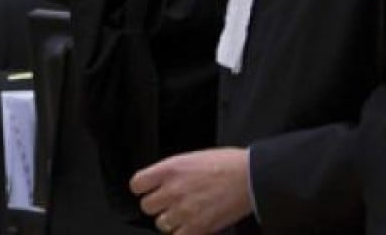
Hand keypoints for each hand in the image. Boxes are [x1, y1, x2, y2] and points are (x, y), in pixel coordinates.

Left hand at [130, 148, 251, 233]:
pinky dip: (184, 232)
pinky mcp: (197, 227)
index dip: (143, 188)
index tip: (148, 190)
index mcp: (170, 169)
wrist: (249, 177)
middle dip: (158, 205)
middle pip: (147, 206)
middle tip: (171, 203)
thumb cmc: (226, 164)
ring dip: (171, 220)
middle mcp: (172, 190)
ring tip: (185, 213)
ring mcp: (183, 210)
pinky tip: (192, 224)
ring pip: (161, 224)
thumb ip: (172, 172)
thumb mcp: (191, 158)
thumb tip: (160, 182)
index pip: (137, 184)